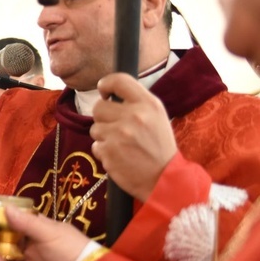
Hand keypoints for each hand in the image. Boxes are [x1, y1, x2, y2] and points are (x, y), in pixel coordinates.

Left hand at [90, 73, 176, 201]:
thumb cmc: (159, 147)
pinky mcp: (108, 151)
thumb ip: (136, 103)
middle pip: (98, 107)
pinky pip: (95, 146)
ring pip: (94, 128)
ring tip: (122, 145)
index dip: (106, 84)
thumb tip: (110, 94)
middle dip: (103, 117)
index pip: (119, 80)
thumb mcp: (157, 117)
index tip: (104, 92)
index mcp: (148, 104)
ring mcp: (119, 134)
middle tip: (117, 128)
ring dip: (103, 136)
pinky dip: (104, 151)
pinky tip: (120, 156)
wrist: (164, 179)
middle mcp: (133, 116)